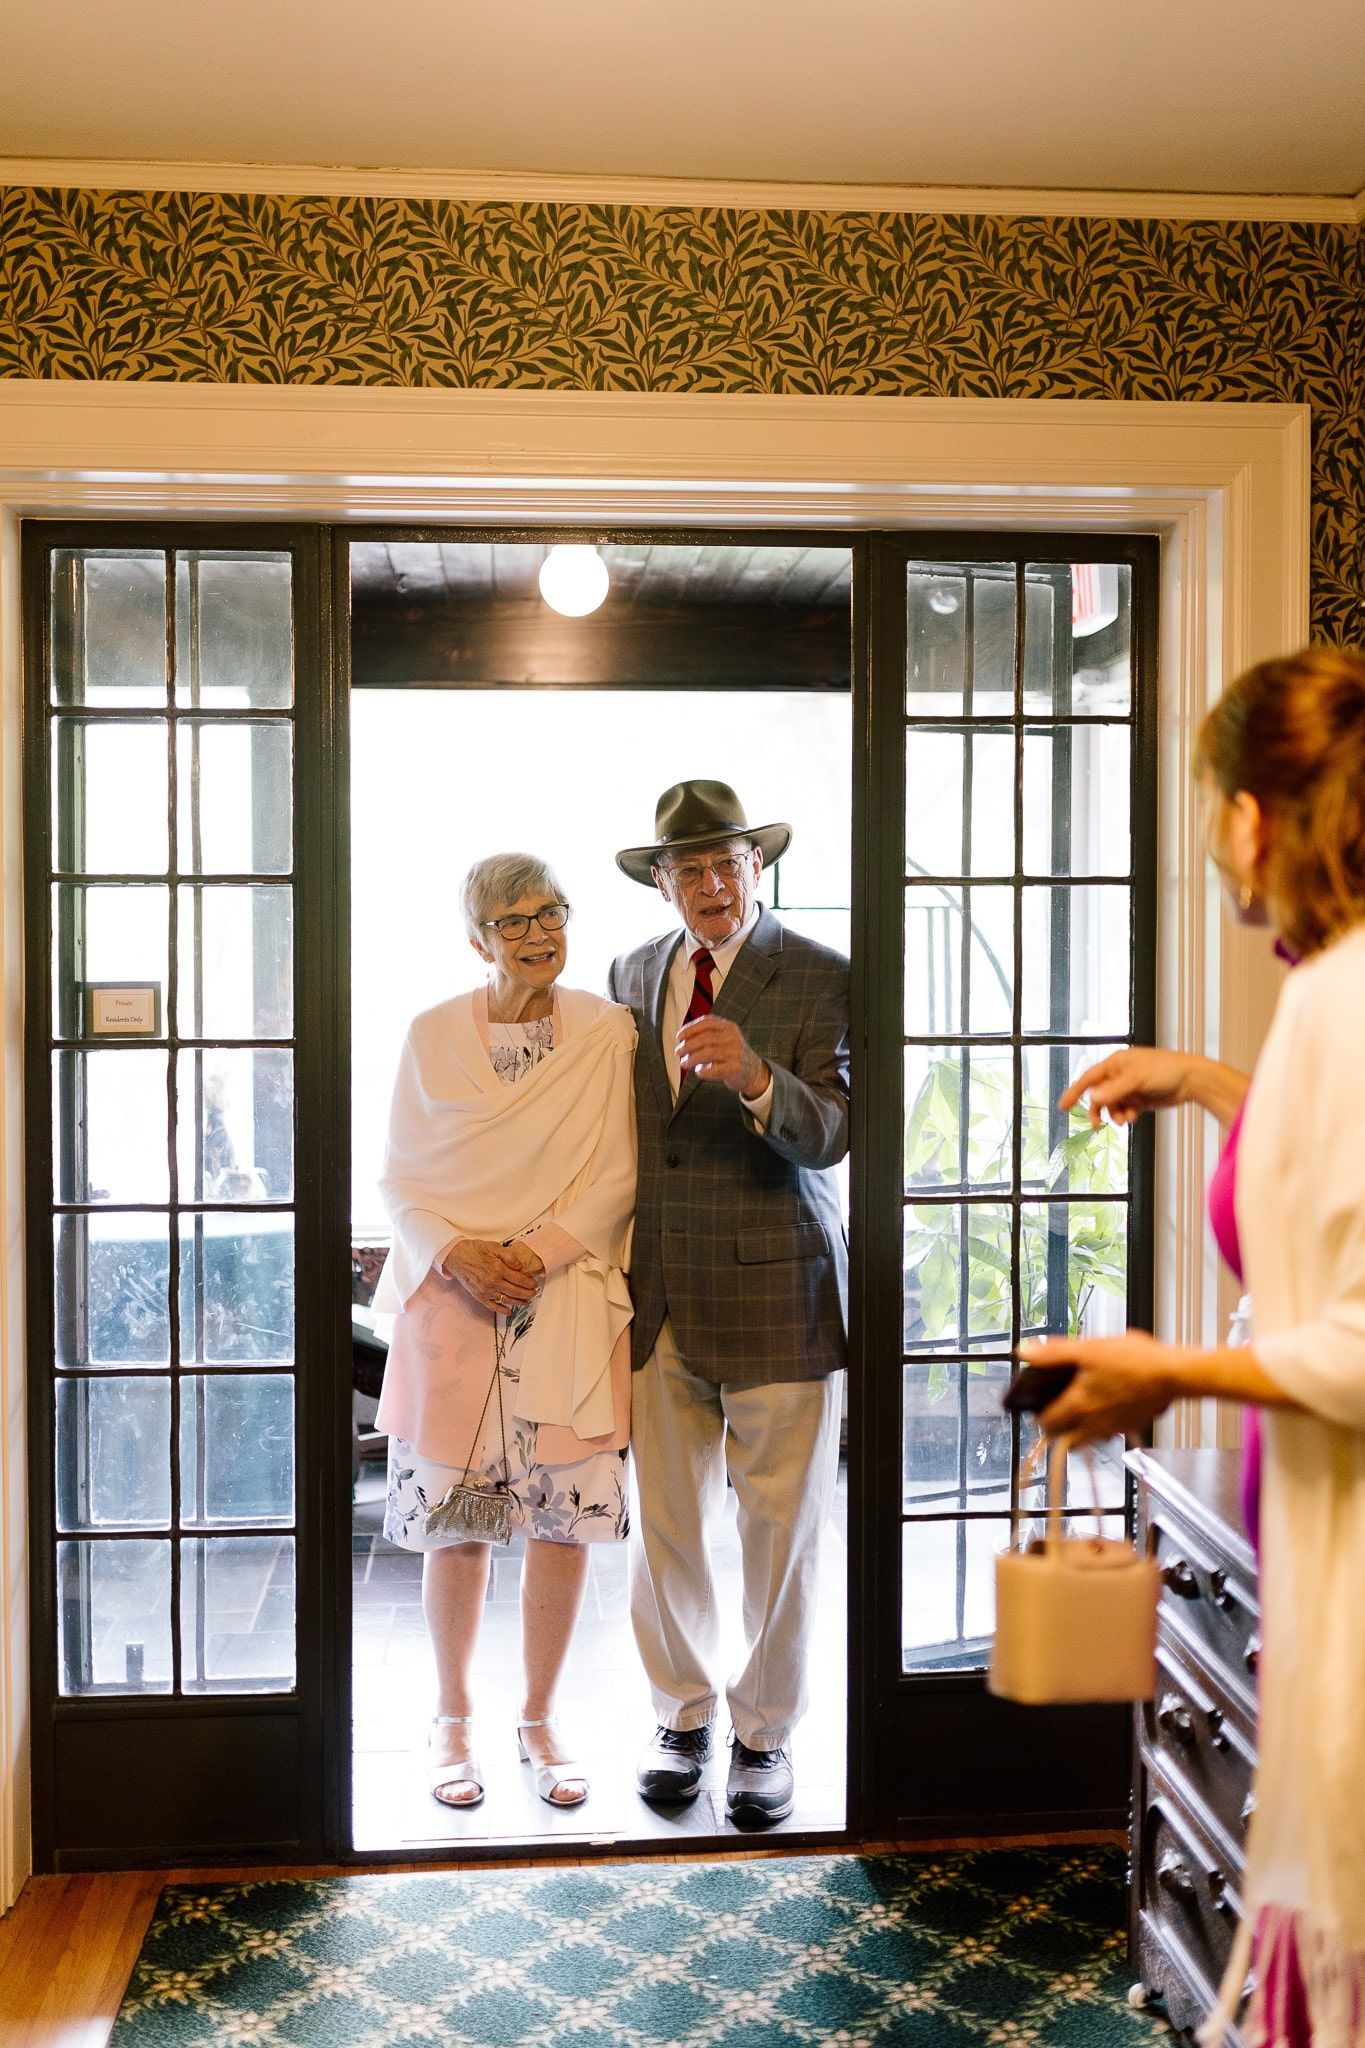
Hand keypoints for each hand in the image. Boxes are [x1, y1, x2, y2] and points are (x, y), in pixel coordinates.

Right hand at [442, 1238, 540, 1313]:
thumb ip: (508, 1256)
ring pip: (506, 1300)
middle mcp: (493, 1282)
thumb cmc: (474, 1250)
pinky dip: (502, 1310)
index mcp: (498, 1269)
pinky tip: (509, 1311)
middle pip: (515, 1291)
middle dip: (527, 1293)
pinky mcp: (479, 1295)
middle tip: (534, 1293)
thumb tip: (520, 1266)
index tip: (535, 1283)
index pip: (519, 1279)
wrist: (456, 1256)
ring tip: (525, 1301)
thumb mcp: (493, 1247)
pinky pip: (492, 1306)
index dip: (529, 1283)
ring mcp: (486, 1290)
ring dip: (518, 1302)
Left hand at [676, 1015, 770, 1097]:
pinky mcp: (735, 1069)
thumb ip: (707, 1036)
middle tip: (678, 1053)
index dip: (690, 1029)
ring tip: (684, 1063)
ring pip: (707, 1053)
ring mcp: (735, 1053)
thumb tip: (682, 1040)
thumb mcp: (724, 1039)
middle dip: (687, 1046)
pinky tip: (699, 1071)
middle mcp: (733, 1038)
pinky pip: (713, 1069)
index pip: (707, 1022)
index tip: (679, 1037)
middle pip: (705, 1038)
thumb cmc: (732, 1055)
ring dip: (691, 1058)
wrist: (754, 1072)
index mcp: (729, 1027)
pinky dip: (702, 1070)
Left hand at [1016, 1331, 1179, 1444]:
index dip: (1038, 1417)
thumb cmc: (1134, 1360)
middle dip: (1058, 1430)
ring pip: (1088, 1439)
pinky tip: (1109, 1406)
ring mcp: (1115, 1428)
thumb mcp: (1087, 1349)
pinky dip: (1104, 1425)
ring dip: (1080, 1430)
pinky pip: (1110, 1433)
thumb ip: (1053, 1353)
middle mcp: (1094, 1424)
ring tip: (1082, 1410)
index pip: (1047, 1425)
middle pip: (1066, 1440)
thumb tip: (1024, 1351)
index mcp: (1079, 1406)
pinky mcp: (1132, 1426)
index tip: (1038, 1408)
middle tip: (1057, 1412)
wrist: (1173, 1374)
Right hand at [1058, 1047, 1193, 1127]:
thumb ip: (1114, 1090)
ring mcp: (1130, 1088)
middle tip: (1097, 1125)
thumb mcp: (1136, 1079)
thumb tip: (1093, 1099)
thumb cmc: (1166, 1070)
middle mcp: (1120, 1075)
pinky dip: (1127, 1115)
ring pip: (1112, 1106)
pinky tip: (1134, 1116)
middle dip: (1099, 1110)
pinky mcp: (1139, 1100)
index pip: (1088, 1078)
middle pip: (1099, 1096)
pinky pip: (1125, 1110)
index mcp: (1116, 1063)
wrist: (1191, 1080)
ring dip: (1116, 1114)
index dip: (1075, 1092)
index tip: (1063, 1107)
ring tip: (1126, 1119)